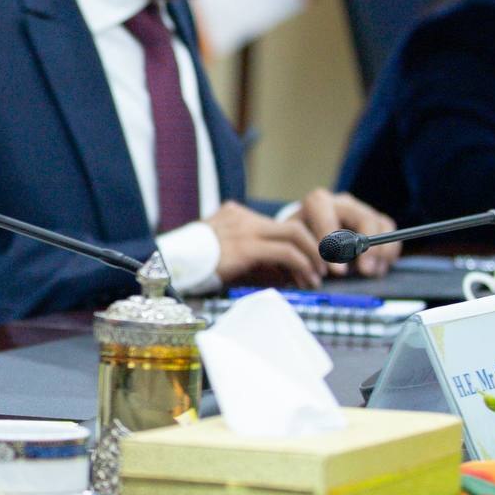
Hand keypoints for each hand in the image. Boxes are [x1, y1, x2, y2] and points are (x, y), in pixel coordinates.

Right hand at [204, 200, 325, 288]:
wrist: (168, 266)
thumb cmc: (195, 267)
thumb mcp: (226, 256)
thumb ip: (252, 258)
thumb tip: (286, 273)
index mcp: (237, 215)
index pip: (278, 224)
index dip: (302, 242)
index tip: (313, 261)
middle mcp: (242, 217)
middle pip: (292, 225)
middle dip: (315, 246)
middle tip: (326, 267)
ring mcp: (244, 229)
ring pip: (293, 235)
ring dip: (312, 257)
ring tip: (319, 277)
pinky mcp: (245, 246)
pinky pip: (284, 252)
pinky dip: (300, 265)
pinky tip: (306, 279)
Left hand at [292, 190, 399, 276]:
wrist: (306, 233)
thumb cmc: (298, 239)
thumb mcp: (293, 246)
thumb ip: (301, 259)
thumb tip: (313, 279)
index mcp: (317, 204)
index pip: (328, 221)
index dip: (334, 246)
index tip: (337, 272)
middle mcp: (342, 203)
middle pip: (364, 219)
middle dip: (366, 248)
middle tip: (364, 271)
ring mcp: (362, 210)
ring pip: (381, 225)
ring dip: (381, 252)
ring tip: (372, 273)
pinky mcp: (376, 221)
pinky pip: (390, 233)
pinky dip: (389, 252)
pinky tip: (379, 269)